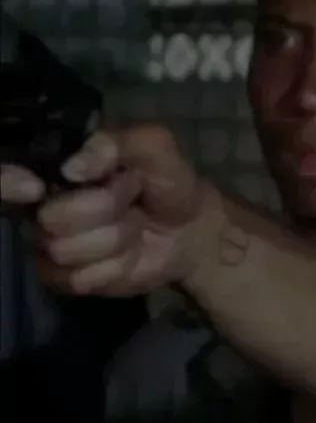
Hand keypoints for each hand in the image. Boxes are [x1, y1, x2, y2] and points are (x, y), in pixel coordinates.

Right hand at [0, 124, 214, 295]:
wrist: (191, 228)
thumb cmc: (167, 181)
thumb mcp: (155, 147)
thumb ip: (118, 143)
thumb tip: (73, 168)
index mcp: (55, 166)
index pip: (5, 176)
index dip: (7, 183)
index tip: (35, 188)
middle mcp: (42, 205)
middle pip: (51, 218)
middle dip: (106, 208)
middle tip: (132, 197)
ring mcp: (50, 244)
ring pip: (65, 250)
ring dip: (117, 237)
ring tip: (134, 223)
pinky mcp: (65, 279)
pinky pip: (79, 280)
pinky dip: (116, 266)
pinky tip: (129, 253)